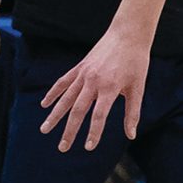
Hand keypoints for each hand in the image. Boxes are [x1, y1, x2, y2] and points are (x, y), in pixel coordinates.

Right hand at [39, 28, 149, 151]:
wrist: (128, 34)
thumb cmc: (136, 62)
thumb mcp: (138, 88)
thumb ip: (132, 112)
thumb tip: (131, 135)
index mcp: (109, 88)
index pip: (98, 116)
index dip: (93, 133)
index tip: (88, 147)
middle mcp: (93, 82)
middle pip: (77, 111)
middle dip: (69, 131)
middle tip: (62, 148)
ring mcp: (83, 74)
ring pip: (65, 98)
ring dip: (54, 115)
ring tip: (44, 130)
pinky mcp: (79, 67)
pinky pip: (63, 82)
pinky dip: (53, 93)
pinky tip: (44, 105)